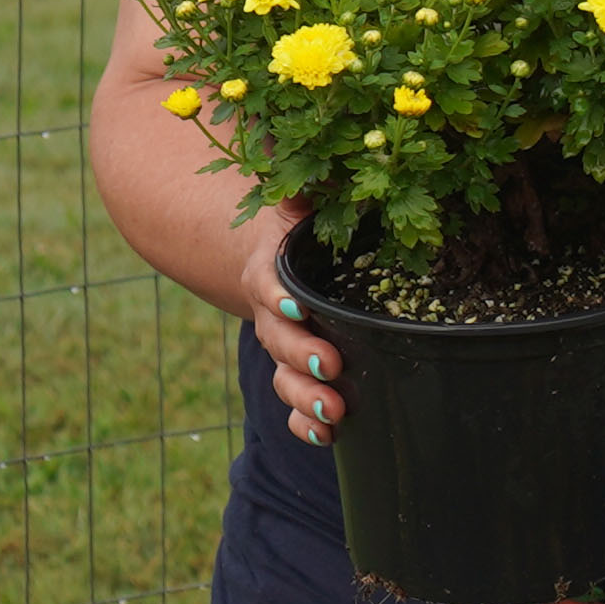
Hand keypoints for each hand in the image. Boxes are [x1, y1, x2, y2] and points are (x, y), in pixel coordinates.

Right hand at [239, 207, 344, 446]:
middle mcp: (274, 315)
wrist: (272, 262)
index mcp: (272, 272)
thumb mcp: (301, 207)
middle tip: (332, 368)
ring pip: (286, 377)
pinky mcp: (299, 371)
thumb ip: (304, 193)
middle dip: (303, 357)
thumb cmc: (300, 232)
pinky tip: (329, 436)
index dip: (279, 297)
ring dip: (307, 399)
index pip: (269, 284)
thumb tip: (306, 167)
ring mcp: (285, 348)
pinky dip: (307, 422)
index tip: (295, 305)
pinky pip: (296, 403)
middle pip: (280, 341)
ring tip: (335, 414)